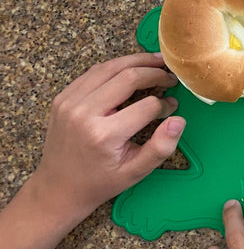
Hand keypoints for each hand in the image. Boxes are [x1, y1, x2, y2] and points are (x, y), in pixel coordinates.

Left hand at [30, 52, 184, 224]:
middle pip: (128, 77)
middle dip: (155, 73)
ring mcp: (69, 103)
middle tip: (171, 76)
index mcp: (104, 134)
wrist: (59, 187)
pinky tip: (130, 68)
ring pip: (109, 67)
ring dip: (136, 61)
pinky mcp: (62, 98)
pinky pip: (92, 73)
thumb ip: (161, 147)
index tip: (172, 108)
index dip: (165, 105)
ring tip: (156, 62)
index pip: (147, 105)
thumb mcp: (136, 172)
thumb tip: (178, 121)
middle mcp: (84, 113)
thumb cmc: (100, 181)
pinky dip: (115, 67)